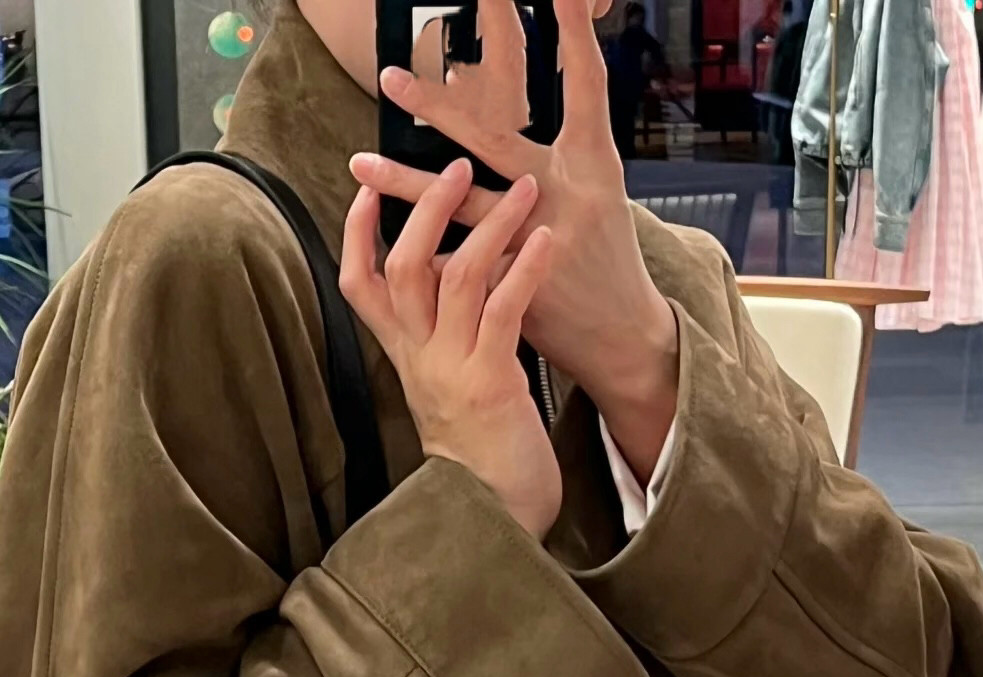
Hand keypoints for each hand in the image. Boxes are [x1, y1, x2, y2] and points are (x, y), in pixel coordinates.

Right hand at [339, 158, 561, 540]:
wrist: (494, 516)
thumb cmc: (481, 451)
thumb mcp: (446, 387)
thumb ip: (440, 337)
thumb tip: (448, 281)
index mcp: (404, 357)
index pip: (358, 283)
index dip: (358, 233)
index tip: (371, 187)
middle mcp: (419, 359)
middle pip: (403, 265)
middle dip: (428, 207)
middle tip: (459, 165)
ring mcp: (452, 371)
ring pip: (456, 277)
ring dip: (492, 224)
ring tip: (527, 191)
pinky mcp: (491, 384)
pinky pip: (503, 312)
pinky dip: (525, 270)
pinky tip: (547, 242)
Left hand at [354, 0, 678, 482]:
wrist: (624, 337)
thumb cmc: (605, 258)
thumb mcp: (596, 192)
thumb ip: (553, 157)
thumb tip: (505, 115)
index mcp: (594, 163)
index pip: (584, 85)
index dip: (575, 33)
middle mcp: (566, 194)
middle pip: (495, 138)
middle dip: (439, 106)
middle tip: (389, 74)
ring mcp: (540, 242)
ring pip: (460, 207)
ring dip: (406, 184)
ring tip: (359, 162)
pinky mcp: (519, 287)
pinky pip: (460, 267)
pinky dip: (426, 259)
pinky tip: (383, 250)